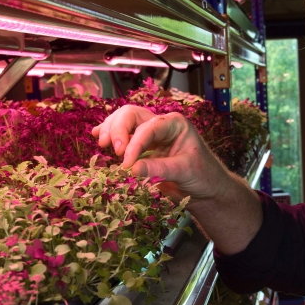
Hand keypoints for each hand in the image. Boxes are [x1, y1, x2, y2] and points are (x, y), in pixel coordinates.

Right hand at [92, 106, 229, 202]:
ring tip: (103, 144)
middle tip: (114, 151)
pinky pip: (122, 134)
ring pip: (124, 121)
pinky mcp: (141, 147)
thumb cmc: (203, 176)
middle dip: (119, 130)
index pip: (148, 127)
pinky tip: (97, 135)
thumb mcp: (184, 171)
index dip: (134, 143)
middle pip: (131, 115)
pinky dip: (109, 133)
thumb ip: (159, 168)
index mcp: (175, 123)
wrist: (207, 190)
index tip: (126, 164)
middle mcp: (160, 124)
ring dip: (111, 130)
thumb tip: (131, 168)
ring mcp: (150, 135)